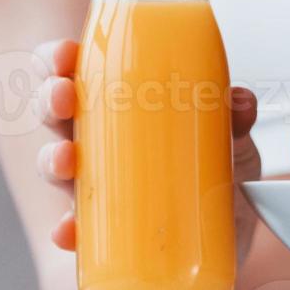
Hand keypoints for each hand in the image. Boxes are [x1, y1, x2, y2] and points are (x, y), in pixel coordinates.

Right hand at [30, 39, 261, 261]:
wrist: (231, 235)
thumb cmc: (219, 176)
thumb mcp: (233, 141)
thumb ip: (235, 119)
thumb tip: (239, 102)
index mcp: (121, 107)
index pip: (78, 72)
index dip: (59, 59)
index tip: (65, 54)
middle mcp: (100, 142)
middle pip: (57, 113)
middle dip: (50, 100)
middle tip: (63, 98)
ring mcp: (98, 185)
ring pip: (57, 165)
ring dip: (52, 159)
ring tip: (67, 160)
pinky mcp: (104, 231)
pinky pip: (75, 229)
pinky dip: (68, 230)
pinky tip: (70, 229)